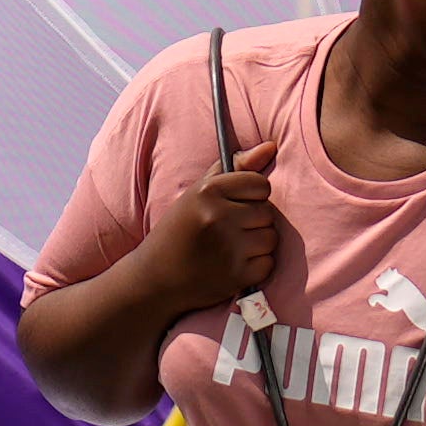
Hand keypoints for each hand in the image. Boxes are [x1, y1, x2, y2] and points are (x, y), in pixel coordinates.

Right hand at [147, 154, 289, 322]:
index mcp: (208, 191)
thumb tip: (271, 147)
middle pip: (267, 212)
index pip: (260, 184)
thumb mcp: (198, 192)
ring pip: (270, 238)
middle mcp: (218, 217)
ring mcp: (228, 248)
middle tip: (229, 230)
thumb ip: (235, 166)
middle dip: (254, 221)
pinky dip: (255, 267)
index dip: (252, 195)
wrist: (154, 278)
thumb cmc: (178, 230)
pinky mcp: (235, 276)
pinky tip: (232, 265)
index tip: (235, 205)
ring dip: (257, 244)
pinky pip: (267, 264)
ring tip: (231, 247)